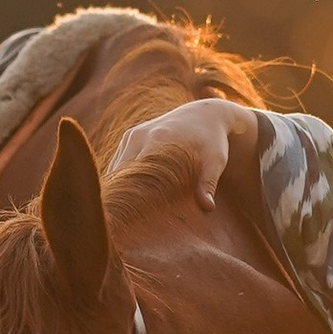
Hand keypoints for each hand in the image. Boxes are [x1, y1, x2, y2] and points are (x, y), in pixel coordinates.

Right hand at [121, 96, 248, 212]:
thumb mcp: (215, 160)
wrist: (204, 114)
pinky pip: (118, 161)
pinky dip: (120, 177)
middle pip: (121, 172)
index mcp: (158, 140)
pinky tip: (125, 196)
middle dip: (123, 194)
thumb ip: (208, 183)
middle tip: (124, 219)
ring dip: (120, 187)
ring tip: (122, 212)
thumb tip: (207, 208)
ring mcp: (132, 135)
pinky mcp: (130, 136)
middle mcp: (140, 136)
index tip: (134, 216)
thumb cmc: (213, 141)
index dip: (133, 196)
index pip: (136, 174)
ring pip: (117, 168)